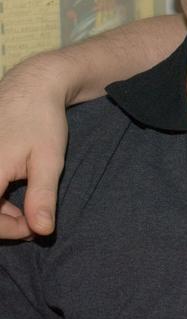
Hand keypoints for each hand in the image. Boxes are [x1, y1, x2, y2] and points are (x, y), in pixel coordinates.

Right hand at [0, 63, 67, 237]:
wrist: (31, 87)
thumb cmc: (41, 121)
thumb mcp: (49, 161)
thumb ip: (42, 197)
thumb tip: (42, 230)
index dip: (7, 230)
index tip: (34, 229)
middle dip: (3, 223)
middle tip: (33, 222)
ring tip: (28, 211)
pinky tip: (13, 198)